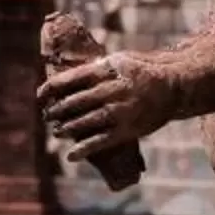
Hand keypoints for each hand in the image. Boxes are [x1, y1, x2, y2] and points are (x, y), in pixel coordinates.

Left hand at [40, 52, 168, 160]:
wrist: (174, 85)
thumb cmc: (143, 70)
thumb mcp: (119, 59)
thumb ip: (96, 69)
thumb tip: (68, 78)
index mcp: (107, 69)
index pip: (71, 79)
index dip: (51, 88)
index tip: (40, 95)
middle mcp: (112, 89)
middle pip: (76, 101)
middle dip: (57, 110)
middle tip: (47, 115)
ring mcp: (120, 110)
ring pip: (86, 121)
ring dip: (67, 128)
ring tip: (57, 131)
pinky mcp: (128, 129)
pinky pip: (101, 141)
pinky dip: (84, 149)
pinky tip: (71, 155)